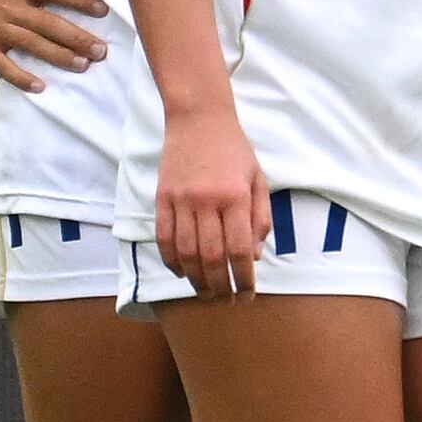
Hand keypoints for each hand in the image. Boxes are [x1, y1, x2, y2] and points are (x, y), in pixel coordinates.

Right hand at [0, 0, 105, 94]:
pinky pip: (3, 64)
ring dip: (60, 57)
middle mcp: (12, 6)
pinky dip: (21, 76)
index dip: (82, 0)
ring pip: (34, 45)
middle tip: (102, 51)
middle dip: (79, 39)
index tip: (103, 10)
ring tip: (83, 66)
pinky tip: (39, 86)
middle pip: (52, 24)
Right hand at [154, 107, 268, 295]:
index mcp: (236, 197)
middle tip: (227, 301)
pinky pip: (164, 237)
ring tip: (206, 293)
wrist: (199, 119)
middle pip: (211, 256)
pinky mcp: (162, 198)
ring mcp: (181, 200)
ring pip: (185, 252)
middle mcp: (207, 201)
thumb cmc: (235, 150)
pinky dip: (171, 260)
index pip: (239, 249)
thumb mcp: (259, 179)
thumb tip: (254, 257)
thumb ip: (260, 218)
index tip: (248, 294)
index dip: (243, 278)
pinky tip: (181, 272)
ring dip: (196, 279)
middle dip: (220, 286)